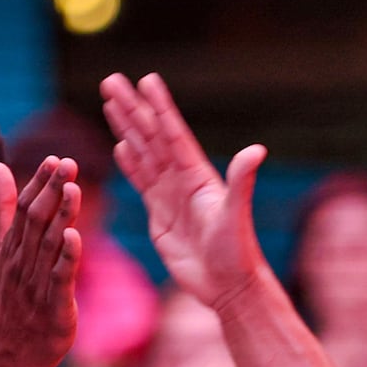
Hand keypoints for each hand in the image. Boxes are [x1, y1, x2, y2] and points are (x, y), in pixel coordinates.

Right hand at [0, 157, 82, 366]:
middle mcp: (22, 262)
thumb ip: (4, 210)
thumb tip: (0, 166)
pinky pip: (59, 277)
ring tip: (72, 188)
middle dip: (52, 190)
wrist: (14, 352)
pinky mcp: (54, 305)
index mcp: (12, 247)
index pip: (25, 208)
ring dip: (61, 215)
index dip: (40, 183)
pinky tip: (74, 236)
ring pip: (48, 244)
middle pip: (36, 220)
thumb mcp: (3, 250)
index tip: (54, 158)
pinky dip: (66, 256)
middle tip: (68, 162)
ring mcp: (36, 283)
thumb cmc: (15, 298)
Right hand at [101, 72, 266, 307]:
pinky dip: (131, 163)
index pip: (173, 134)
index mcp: (198, 175)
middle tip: (110, 81)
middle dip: (131, 108)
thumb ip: (241, 181)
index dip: (159, 107)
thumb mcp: (236, 216)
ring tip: (109, 102)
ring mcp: (171, 196)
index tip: (146, 79)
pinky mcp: (160, 215)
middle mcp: (183, 180)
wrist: (228, 287)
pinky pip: (142, 182)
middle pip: (151, 136)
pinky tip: (121, 146)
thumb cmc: (237, 253)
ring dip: (126, 128)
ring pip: (144, 154)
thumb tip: (256, 150)